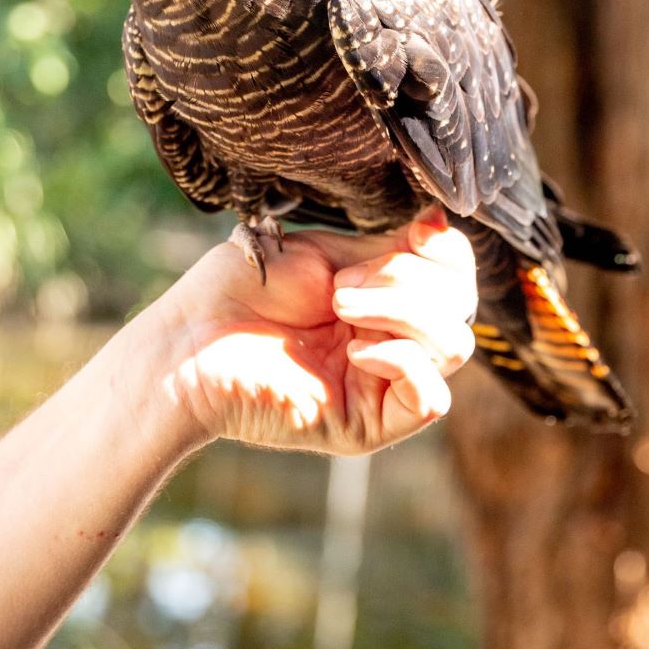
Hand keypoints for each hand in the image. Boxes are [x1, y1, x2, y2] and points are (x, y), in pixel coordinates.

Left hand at [155, 214, 476, 454]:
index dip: (448, 251)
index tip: (421, 228)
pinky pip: (430, 399)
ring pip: (454, 345)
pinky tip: (357, 351)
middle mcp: (389, 340)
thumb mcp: (319, 253)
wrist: (188, 340)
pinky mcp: (367, 425)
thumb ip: (382, 247)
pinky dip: (404, 362)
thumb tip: (439, 223)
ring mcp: (381, 384)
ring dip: (402, 312)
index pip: (454, 275)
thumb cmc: (236, 289)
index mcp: (380, 297)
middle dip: (408, 280)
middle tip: (341, 285)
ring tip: (339, 306)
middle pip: (460, 306)